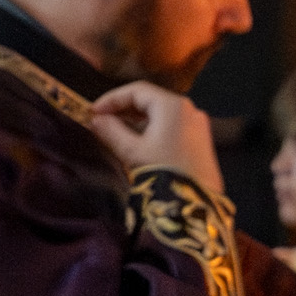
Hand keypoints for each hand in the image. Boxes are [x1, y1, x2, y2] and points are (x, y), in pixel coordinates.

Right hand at [89, 81, 225, 198]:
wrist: (195, 205)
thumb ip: (111, 131)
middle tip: (102, 121)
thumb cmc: (162, 172)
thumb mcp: (132, 151)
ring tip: (116, 133)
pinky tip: (139, 142)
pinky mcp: (201, 141)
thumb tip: (96, 120)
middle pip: (150, 100)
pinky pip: (172, 126)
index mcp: (172, 105)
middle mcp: (189, 109)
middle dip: (124, 110)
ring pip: (161, 114)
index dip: (112, 99)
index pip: (137, 91)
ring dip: (137, 120)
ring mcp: (198, 125)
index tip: (93, 112)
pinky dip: (153, 129)